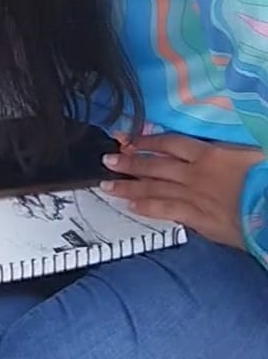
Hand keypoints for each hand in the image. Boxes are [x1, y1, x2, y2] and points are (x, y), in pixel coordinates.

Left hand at [102, 132, 263, 249]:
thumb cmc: (266, 178)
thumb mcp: (251, 153)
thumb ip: (229, 148)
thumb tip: (219, 145)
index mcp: (211, 153)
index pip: (170, 143)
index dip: (147, 140)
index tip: (127, 139)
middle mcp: (197, 172)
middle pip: (155, 165)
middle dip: (129, 162)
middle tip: (107, 160)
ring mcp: (196, 196)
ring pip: (155, 188)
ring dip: (129, 185)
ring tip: (108, 185)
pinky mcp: (201, 219)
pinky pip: (168, 211)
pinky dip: (148, 208)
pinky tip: (133, 206)